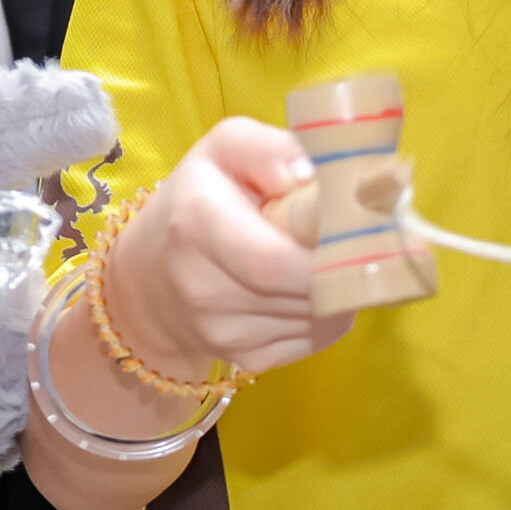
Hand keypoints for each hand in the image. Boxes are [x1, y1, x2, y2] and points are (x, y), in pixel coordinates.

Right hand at [102, 116, 359, 379]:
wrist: (150, 275)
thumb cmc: (198, 199)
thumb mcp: (224, 150)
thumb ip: (268, 149)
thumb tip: (310, 176)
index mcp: (196, 226)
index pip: (273, 262)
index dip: (327, 254)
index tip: (358, 228)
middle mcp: (204, 290)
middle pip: (304, 293)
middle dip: (345, 266)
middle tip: (359, 235)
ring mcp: (224, 334)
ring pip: (320, 318)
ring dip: (340, 288)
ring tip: (326, 255)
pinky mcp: (247, 360)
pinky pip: (316, 338)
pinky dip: (328, 312)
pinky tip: (310, 285)